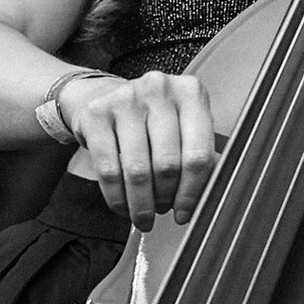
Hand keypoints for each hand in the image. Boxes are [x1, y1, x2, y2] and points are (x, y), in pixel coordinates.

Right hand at [63, 70, 216, 229]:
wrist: (105, 96)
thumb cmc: (151, 119)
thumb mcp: (182, 127)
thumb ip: (198, 156)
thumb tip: (207, 201)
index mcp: (190, 93)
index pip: (199, 154)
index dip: (192, 192)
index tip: (185, 212)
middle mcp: (159, 89)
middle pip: (168, 164)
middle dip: (165, 199)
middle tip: (162, 210)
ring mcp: (126, 98)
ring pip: (138, 171)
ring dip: (141, 204)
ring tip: (143, 214)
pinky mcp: (96, 113)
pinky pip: (109, 170)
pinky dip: (117, 197)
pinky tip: (123, 204)